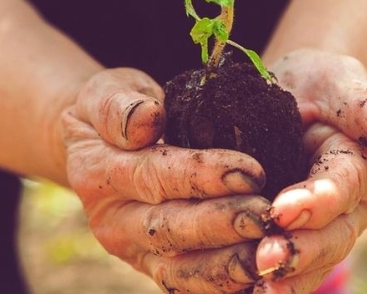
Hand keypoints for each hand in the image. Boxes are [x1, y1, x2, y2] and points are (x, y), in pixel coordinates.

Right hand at [63, 68, 269, 293]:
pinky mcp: (155, 267)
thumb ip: (120, 104)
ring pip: (179, 270)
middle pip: (169, 229)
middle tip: (267, 216)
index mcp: (98, 172)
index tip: (251, 171)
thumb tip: (146, 119)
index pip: (154, 175)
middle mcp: (112, 221)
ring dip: (225, 266)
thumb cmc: (119, 109)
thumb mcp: (108, 91)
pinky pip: (190, 285)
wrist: (100, 146)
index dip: (203, 176)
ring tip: (268, 252)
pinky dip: (223, 285)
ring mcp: (133, 251)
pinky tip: (261, 275)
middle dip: (221, 225)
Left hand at [253, 50, 366, 292]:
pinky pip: (294, 274)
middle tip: (265, 258)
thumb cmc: (320, 84)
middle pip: (333, 237)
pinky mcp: (301, 241)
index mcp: (361, 163)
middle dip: (300, 250)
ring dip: (288, 277)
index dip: (316, 202)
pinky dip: (274, 286)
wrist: (300, 98)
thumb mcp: (340, 83)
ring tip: (256, 284)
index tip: (282, 211)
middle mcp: (351, 205)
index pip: (343, 187)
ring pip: (316, 263)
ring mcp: (329, 228)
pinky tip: (246, 293)